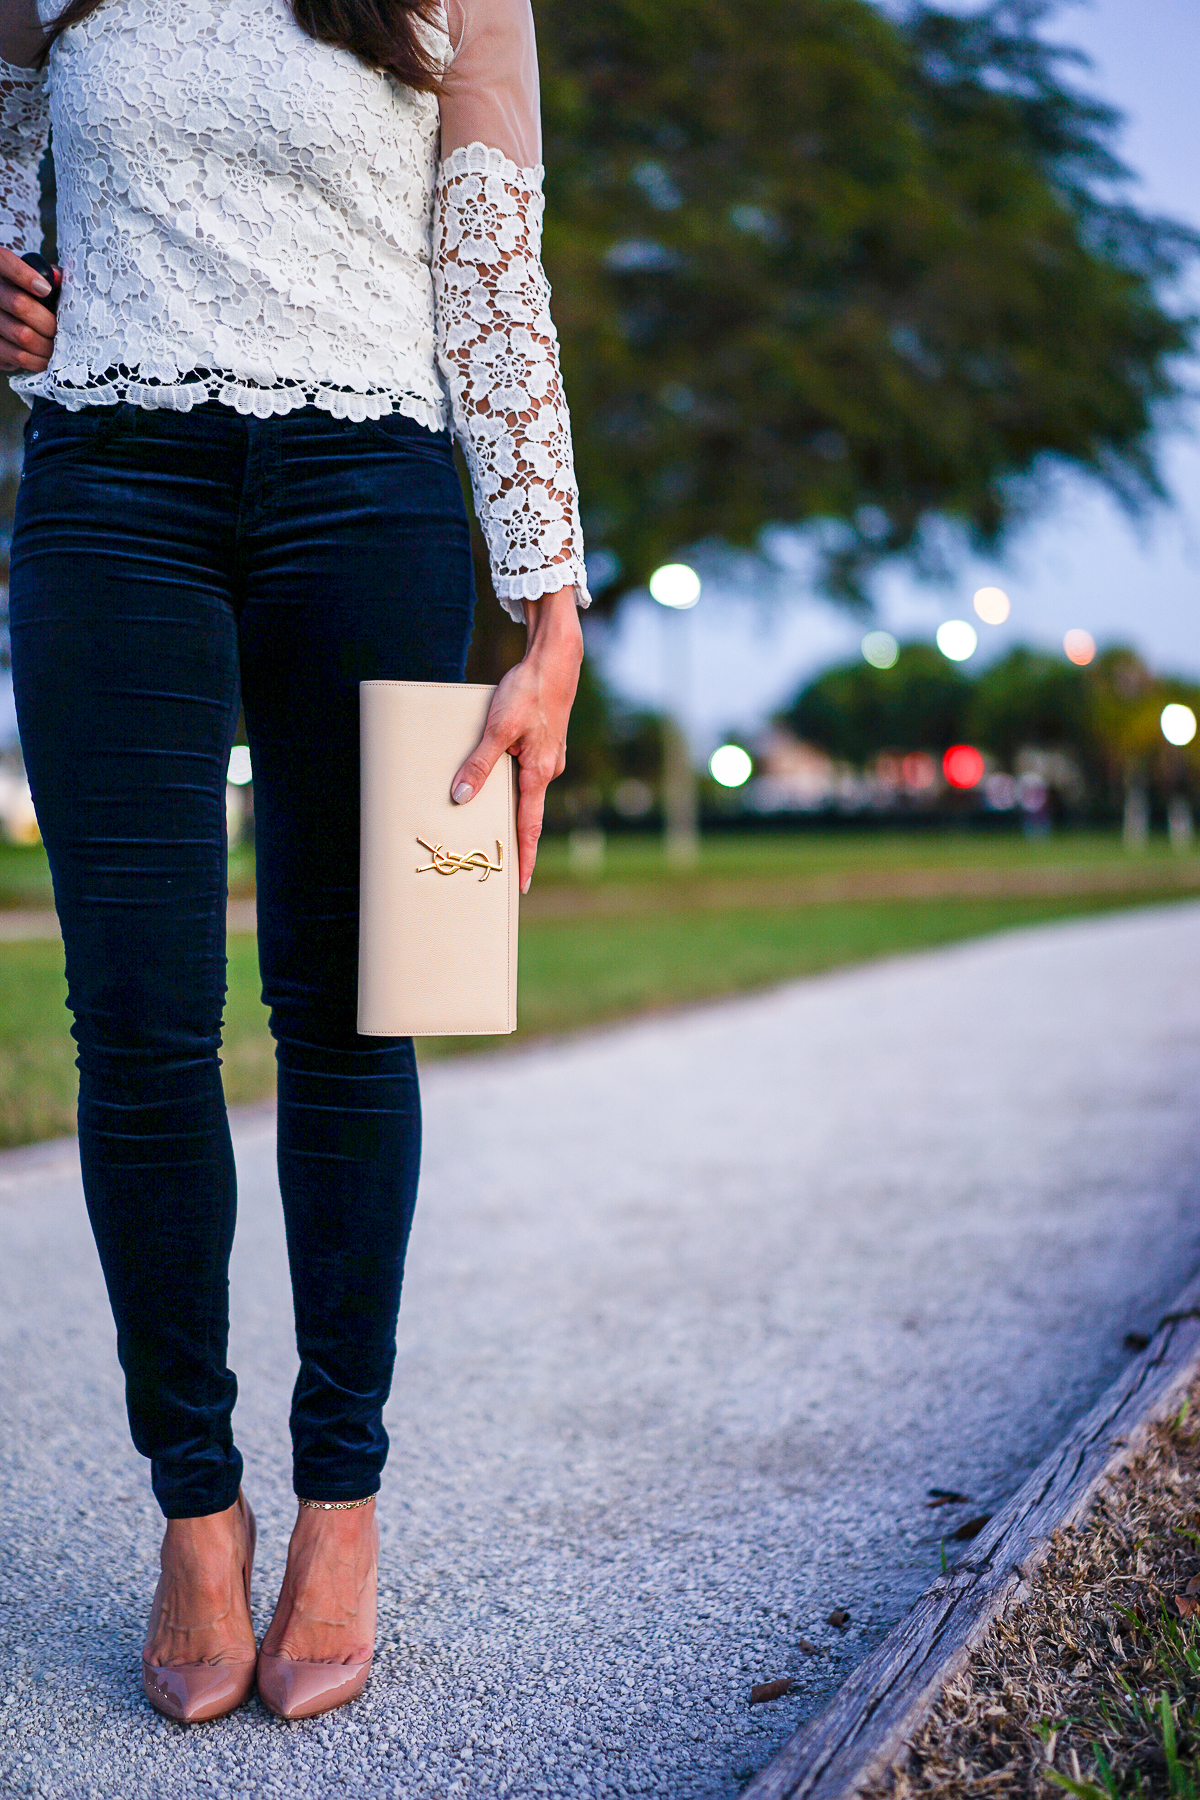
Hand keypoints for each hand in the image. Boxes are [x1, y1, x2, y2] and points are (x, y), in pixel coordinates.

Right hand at [0, 246, 56, 373]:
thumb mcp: (36, 278)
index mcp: (0, 269)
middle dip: (48, 322)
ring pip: (22, 334)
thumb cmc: (30, 296)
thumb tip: (59, 278)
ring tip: (58, 346)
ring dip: (47, 344)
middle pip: (19, 304)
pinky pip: (18, 356)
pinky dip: (38, 360)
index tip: (45, 289)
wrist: (10, 319)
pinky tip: (47, 358)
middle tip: (62, 330)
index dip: (24, 275)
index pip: (4, 262)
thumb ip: (47, 274)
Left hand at [451, 584, 583, 893]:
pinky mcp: (545, 744)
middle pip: (527, 812)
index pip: (529, 827)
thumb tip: (460, 796)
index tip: (521, 885)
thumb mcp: (497, 728)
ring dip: (508, 803)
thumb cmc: (528, 692)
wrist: (556, 661)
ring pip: (525, 789)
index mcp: (539, 773)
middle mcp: (548, 770)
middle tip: (500, 863)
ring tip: (487, 816)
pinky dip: (512, 779)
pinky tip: (497, 771)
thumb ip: (478, 764)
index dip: (524, 858)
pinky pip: (526, 770)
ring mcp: (549, 757)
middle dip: (514, 838)